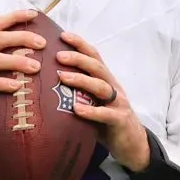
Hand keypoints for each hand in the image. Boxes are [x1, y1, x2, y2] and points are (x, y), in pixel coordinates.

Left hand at [56, 32, 150, 172]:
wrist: (132, 144)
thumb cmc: (106, 121)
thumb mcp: (93, 102)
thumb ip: (78, 91)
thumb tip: (47, 82)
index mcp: (105, 79)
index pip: (94, 56)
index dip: (80, 44)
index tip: (63, 35)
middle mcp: (113, 87)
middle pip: (96, 67)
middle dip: (77, 59)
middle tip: (58, 56)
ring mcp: (118, 103)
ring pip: (100, 87)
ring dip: (81, 80)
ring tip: (62, 77)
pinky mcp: (120, 120)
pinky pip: (105, 114)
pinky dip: (91, 111)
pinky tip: (77, 109)